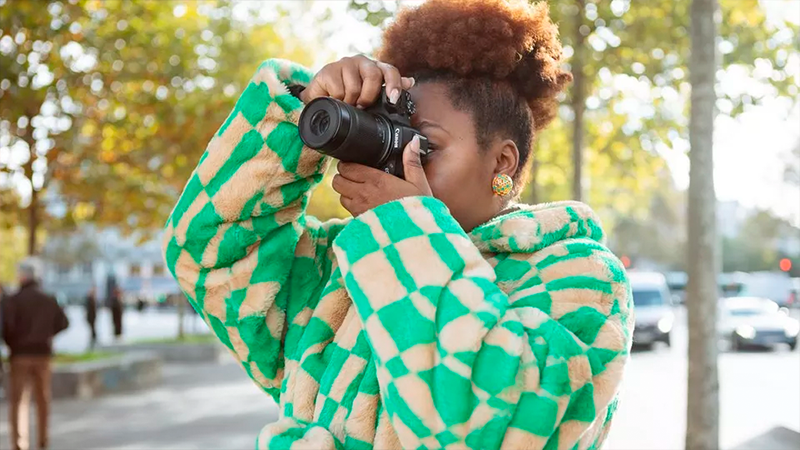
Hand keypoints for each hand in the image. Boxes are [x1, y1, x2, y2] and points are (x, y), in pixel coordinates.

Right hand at [299, 55, 414, 107]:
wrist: (321, 99)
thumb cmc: (349, 98)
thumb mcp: (370, 96)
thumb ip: (388, 89)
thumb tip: (410, 81)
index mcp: (375, 68)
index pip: (390, 71)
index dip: (394, 84)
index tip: (393, 99)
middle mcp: (361, 62)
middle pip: (373, 76)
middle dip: (368, 97)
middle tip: (362, 105)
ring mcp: (344, 64)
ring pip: (355, 87)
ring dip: (351, 102)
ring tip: (346, 103)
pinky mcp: (328, 70)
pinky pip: (339, 91)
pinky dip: (338, 101)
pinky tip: (335, 100)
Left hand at [332, 135, 431, 216]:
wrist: (415, 237)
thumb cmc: (418, 210)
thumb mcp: (419, 184)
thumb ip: (412, 162)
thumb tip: (413, 141)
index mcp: (376, 181)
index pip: (348, 167)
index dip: (348, 164)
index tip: (354, 164)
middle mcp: (364, 194)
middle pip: (338, 180)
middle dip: (343, 177)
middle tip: (354, 176)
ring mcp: (359, 209)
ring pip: (340, 195)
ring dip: (346, 192)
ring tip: (358, 191)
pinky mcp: (359, 221)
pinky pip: (347, 210)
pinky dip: (351, 205)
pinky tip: (364, 205)